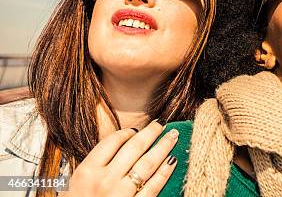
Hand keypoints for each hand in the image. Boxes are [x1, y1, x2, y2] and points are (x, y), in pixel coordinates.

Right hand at [59, 120, 177, 195]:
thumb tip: (119, 144)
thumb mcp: (76, 183)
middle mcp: (105, 179)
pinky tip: (172, 160)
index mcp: (87, 171)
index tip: (136, 130)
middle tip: (161, 124)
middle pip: (134, 147)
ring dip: (163, 146)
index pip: (111, 141)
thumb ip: (95, 164)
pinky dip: (165, 171)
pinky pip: (154, 185)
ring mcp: (121, 193)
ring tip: (173, 136)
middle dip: (151, 132)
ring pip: (147, 163)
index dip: (127, 132)